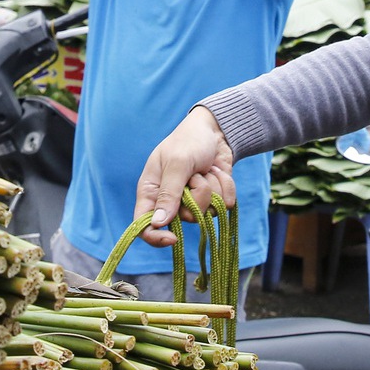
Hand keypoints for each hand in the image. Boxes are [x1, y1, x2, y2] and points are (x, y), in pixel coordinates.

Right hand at [132, 106, 237, 248]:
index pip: (144, 225)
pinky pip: (223, 205)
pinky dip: (225, 186)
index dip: (155, 237)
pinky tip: (218, 171)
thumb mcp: (177, 163)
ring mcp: (192, 201)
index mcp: (151, 191)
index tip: (172, 238)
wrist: (216, 131)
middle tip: (194, 174)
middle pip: (185, 218)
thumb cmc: (188, 141)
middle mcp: (170, 200)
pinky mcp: (212, 199)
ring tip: (205, 169)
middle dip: (196, 195)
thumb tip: (158, 223)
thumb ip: (169, 193)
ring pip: (206, 212)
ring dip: (212, 187)